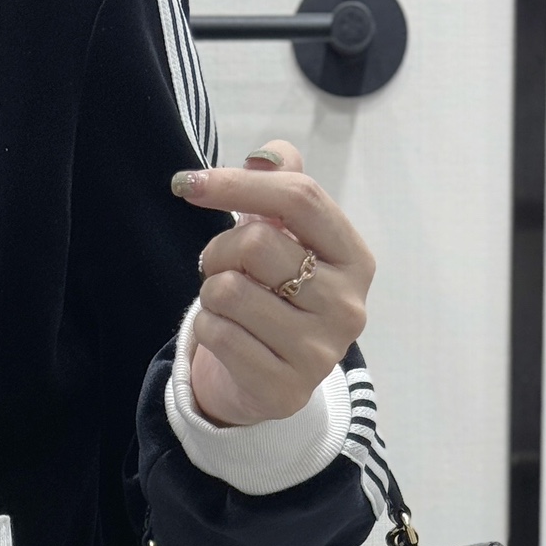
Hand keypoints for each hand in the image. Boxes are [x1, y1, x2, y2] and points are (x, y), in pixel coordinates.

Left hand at [171, 140, 374, 428]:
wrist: (273, 376)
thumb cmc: (279, 294)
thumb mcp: (288, 236)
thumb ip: (283, 187)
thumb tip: (266, 156)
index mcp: (355, 259)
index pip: (301, 198)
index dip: (239, 183)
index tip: (189, 184)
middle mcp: (346, 307)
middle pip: (258, 244)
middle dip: (220, 249)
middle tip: (220, 266)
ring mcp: (319, 353)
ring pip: (230, 291)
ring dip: (211, 291)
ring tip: (227, 304)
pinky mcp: (284, 390)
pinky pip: (218, 334)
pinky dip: (206, 327)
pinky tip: (226, 336)